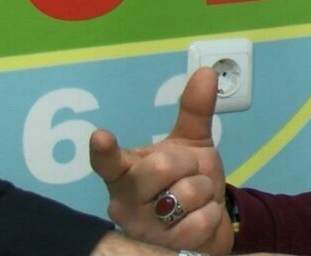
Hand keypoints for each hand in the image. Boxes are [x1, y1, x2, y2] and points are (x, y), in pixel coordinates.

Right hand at [90, 67, 234, 254]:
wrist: (206, 223)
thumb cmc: (186, 181)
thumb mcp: (192, 144)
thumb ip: (194, 110)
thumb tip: (206, 72)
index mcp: (126, 173)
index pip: (110, 162)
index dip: (104, 151)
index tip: (100, 137)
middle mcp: (125, 202)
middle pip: (161, 166)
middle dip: (188, 165)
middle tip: (188, 175)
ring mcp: (143, 229)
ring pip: (185, 194)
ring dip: (203, 191)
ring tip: (194, 200)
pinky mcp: (165, 249)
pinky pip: (200, 221)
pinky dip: (211, 215)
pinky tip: (200, 219)